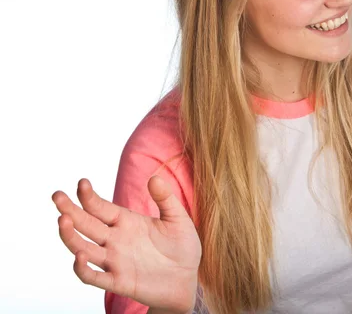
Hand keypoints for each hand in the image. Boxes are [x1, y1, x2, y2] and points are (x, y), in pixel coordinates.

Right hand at [52, 176, 201, 313]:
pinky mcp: (119, 281)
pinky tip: (79, 255)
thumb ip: (165, 199)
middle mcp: (115, 240)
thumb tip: (155, 177)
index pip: (101, 207)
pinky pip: (94, 277)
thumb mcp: (178, 219)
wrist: (187, 280)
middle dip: (70, 210)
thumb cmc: (182, 248)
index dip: (89, 196)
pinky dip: (83, 268)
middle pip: (86, 224)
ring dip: (70, 236)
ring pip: (83, 248)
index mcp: (126, 222)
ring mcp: (114, 261)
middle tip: (57, 196)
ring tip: (62, 220)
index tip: (82, 182)